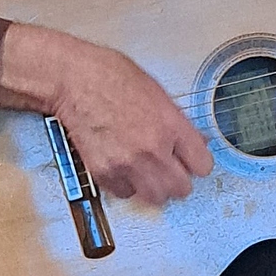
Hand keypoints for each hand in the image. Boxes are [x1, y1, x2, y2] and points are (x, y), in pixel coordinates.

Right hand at [47, 33, 212, 206]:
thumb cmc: (110, 78)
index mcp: (171, 125)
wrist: (73, 80)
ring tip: (147, 172)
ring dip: (154, 187)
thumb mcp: (157, 93)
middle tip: (170, 170)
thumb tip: (194, 142)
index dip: (197, 164)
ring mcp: (128, 163)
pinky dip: (126, 185)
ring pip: (156, 198)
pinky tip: (124, 168)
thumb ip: (178, 123)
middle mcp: (152, 148)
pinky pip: (126, 194)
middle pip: (182, 188)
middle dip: (178, 180)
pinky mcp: (105, 173)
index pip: (203, 165)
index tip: (191, 162)